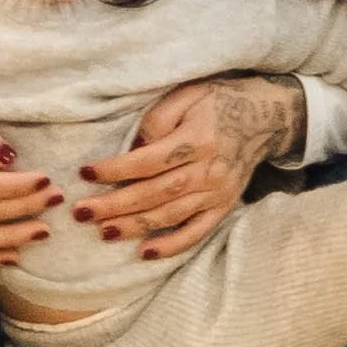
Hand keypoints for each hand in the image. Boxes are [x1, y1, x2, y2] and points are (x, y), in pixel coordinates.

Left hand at [73, 72, 304, 261]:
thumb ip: (158, 119)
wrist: (265, 116)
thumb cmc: (218, 101)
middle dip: (115, 205)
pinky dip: (171, 246)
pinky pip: (197, 232)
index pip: (148, 160)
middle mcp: (208, 170)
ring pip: (170, 216)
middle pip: (155, 193)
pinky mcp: (224, 207)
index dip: (115, 169)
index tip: (85, 172)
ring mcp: (218, 193)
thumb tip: (133, 148)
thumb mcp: (187, 94)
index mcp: (197, 139)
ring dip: (134, 227)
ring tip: (102, 232)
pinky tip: (144, 253)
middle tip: (81, 213)